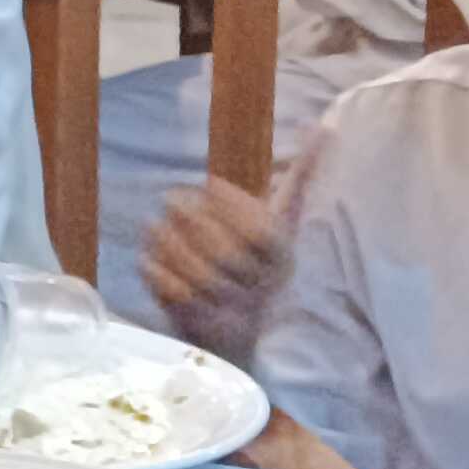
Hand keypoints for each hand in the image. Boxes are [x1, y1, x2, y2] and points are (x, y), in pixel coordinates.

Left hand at [143, 178, 289, 352]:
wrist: (236, 339)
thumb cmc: (254, 267)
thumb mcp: (276, 228)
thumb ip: (298, 183)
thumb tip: (322, 128)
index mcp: (284, 263)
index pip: (264, 234)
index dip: (236, 205)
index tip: (210, 182)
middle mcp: (263, 290)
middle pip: (227, 253)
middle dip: (194, 220)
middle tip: (170, 197)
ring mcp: (232, 312)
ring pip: (198, 276)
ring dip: (170, 245)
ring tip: (151, 223)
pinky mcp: (201, 328)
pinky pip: (176, 298)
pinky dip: (158, 275)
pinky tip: (145, 258)